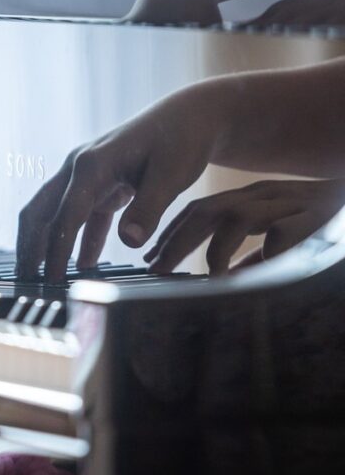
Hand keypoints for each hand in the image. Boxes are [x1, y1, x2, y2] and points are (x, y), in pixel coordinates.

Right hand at [17, 83, 222, 282]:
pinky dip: (78, 240)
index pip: (65, 215)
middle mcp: (79, 169)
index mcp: (91, 165)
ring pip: (54, 214)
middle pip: (40, 211)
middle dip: (30, 245)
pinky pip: (81, 216)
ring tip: (43, 276)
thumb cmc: (182, 138)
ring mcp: (85, 176)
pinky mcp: (99, 184)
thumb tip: (129, 242)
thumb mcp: (171, 174)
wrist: (191, 116)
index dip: (56, 249)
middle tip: (25, 278)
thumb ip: (149, 208)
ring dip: (47, 243)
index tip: (51, 278)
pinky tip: (84, 264)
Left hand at [144, 179, 344, 274]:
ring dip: (212, 249)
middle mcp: (264, 196)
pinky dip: (259, 255)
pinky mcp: (314, 217)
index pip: (199, 209)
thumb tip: (224, 278)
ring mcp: (288, 203)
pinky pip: (279, 234)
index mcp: (251, 198)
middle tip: (156, 270)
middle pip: (206, 210)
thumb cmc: (324, 220)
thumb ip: (253, 253)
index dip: (171, 233)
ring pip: (236, 216)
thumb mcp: (281, 232)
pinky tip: (249, 277)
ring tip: (203, 277)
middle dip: (175, 240)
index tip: (150, 259)